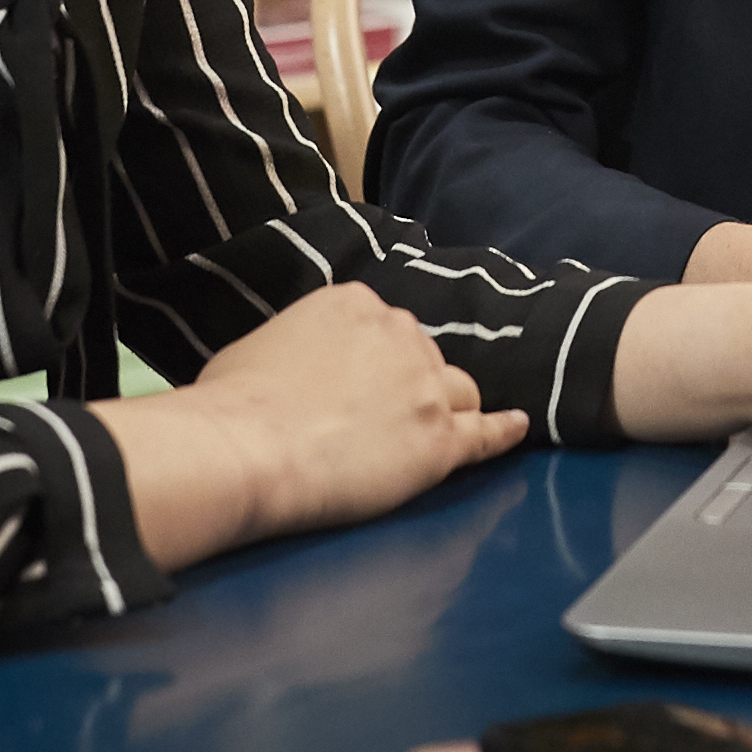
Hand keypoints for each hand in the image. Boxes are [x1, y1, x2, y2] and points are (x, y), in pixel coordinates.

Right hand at [163, 282, 525, 552]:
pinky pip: (486, 433)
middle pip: (425, 358)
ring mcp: (426, 387)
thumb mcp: (263, 342)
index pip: (386, 329)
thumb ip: (301, 343)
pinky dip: (504, 430)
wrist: (247, 448)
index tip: (358, 386)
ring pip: (458, 392)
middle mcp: (401, 334)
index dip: (375, 363)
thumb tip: (297, 366)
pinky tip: (517, 426)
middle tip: (377, 420)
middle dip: (410, 384)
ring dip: (446, 409)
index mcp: (356, 303)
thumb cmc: (233, 402)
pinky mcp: (440, 441)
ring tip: (427, 433)